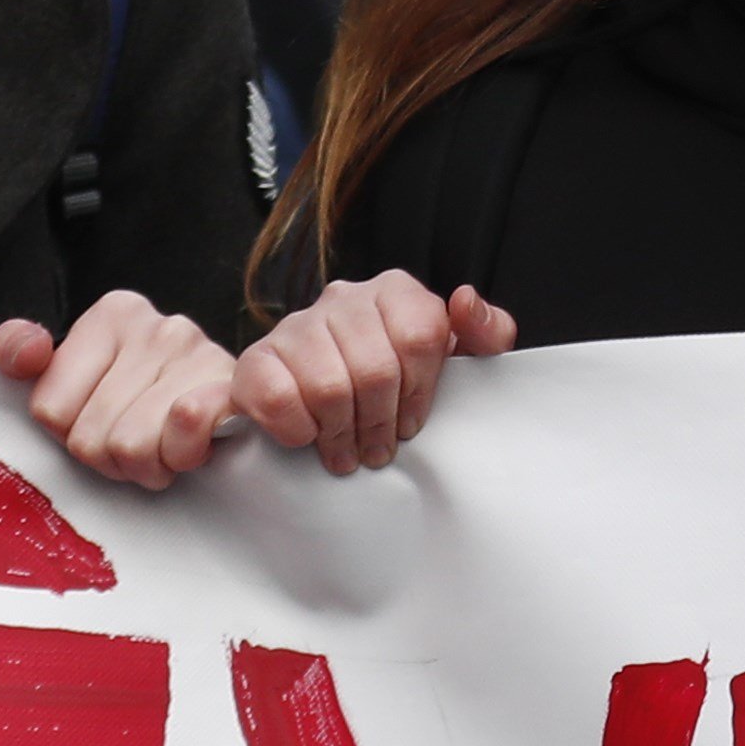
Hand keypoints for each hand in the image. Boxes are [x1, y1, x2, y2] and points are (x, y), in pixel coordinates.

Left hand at [0, 290, 247, 490]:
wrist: (243, 401)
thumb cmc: (145, 397)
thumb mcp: (73, 370)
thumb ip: (22, 353)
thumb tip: (25, 351)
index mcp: (112, 316)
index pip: (50, 410)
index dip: (71, 433)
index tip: (97, 420)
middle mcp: (158, 327)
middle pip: (90, 438)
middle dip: (110, 457)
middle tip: (135, 442)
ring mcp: (200, 354)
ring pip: (131, 447)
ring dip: (147, 466)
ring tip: (163, 446)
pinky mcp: (232, 390)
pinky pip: (183, 429)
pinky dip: (181, 453)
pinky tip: (190, 446)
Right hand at [233, 270, 520, 474]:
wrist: (319, 400)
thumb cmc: (399, 382)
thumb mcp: (456, 360)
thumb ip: (486, 333)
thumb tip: (466, 300)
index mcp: (395, 291)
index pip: (420, 335)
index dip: (420, 392)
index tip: (414, 425)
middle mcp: (344, 298)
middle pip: (375, 369)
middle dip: (381, 424)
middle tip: (378, 452)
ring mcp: (296, 324)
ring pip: (329, 388)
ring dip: (341, 434)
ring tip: (347, 455)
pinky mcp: (258, 358)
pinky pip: (278, 398)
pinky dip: (297, 429)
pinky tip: (308, 437)